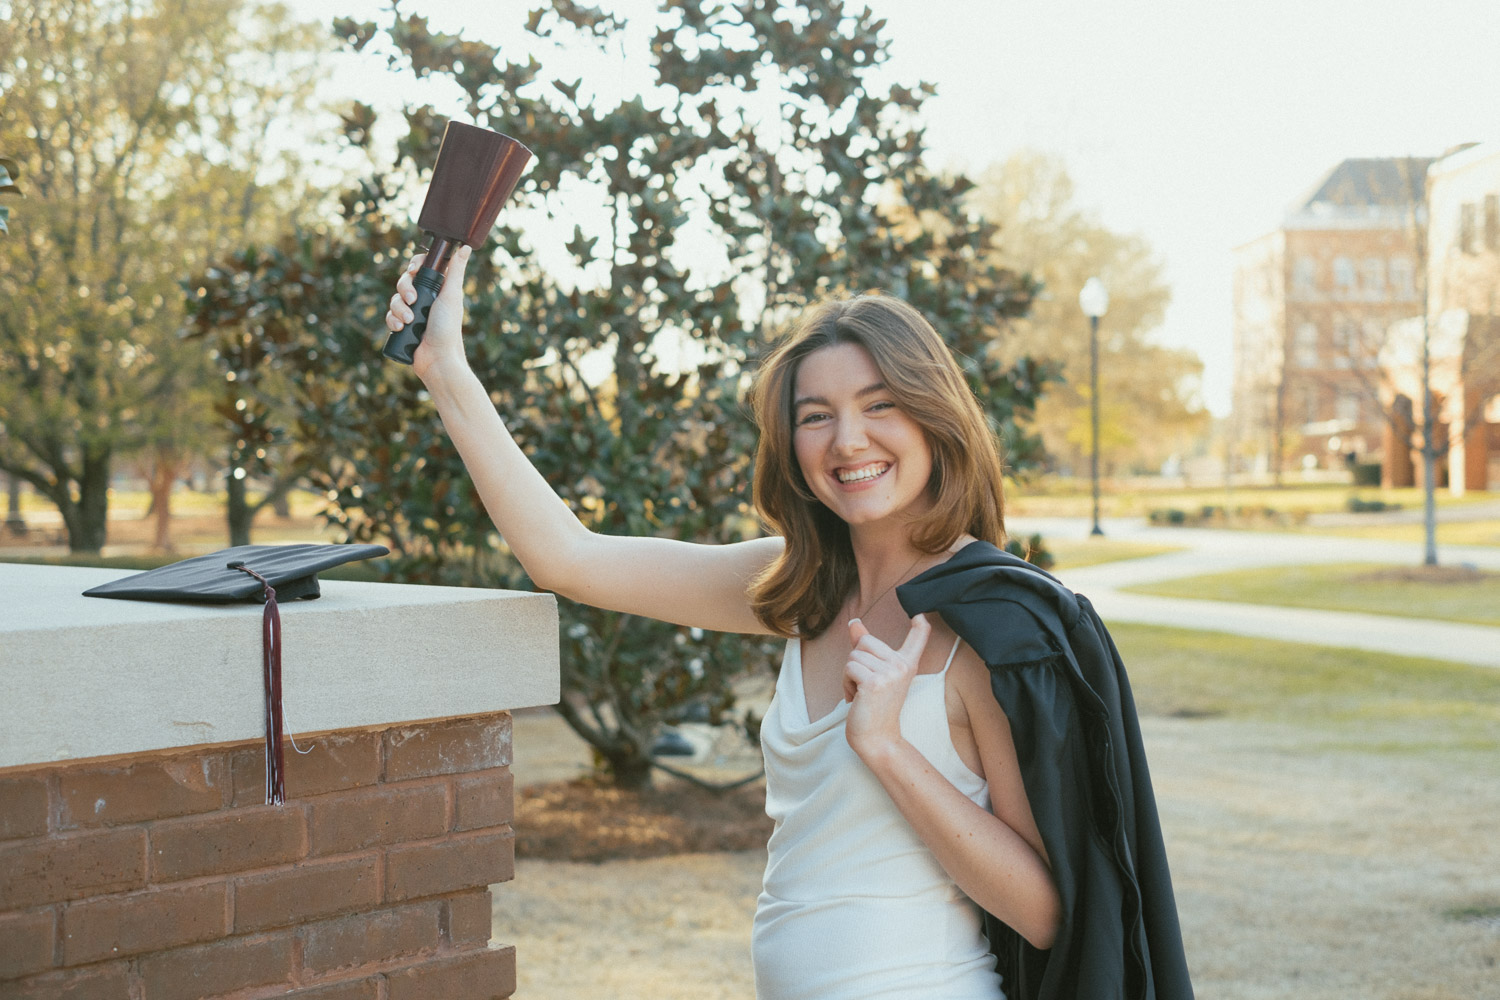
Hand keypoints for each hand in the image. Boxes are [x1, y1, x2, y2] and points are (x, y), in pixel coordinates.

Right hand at [385, 245, 471, 376]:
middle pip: (403, 282)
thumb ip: (456, 271)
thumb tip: (465, 247)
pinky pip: (390, 316)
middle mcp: (424, 300)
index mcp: (437, 290)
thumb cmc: (448, 329)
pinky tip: (400, 328)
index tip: (413, 270)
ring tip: (409, 321)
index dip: (413, 266)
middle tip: (412, 299)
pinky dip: (393, 320)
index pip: (420, 269)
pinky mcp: (402, 327)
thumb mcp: (451, 296)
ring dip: (399, 308)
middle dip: (404, 289)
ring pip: (394, 300)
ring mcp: (412, 313)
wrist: (438, 359)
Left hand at [843, 613, 931, 759]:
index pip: (918, 638)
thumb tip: (854, 622)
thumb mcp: (873, 674)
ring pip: (853, 656)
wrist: (877, 739)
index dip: (919, 625)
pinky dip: (845, 684)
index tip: (920, 615)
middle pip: (864, 641)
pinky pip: (848, 669)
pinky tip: (856, 699)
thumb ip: (865, 647)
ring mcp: (890, 674)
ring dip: (849, 676)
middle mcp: (902, 666)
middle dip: (856, 661)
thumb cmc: (874, 707)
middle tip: (865, 685)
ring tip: (862, 694)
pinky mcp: (874, 683)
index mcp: (906, 664)